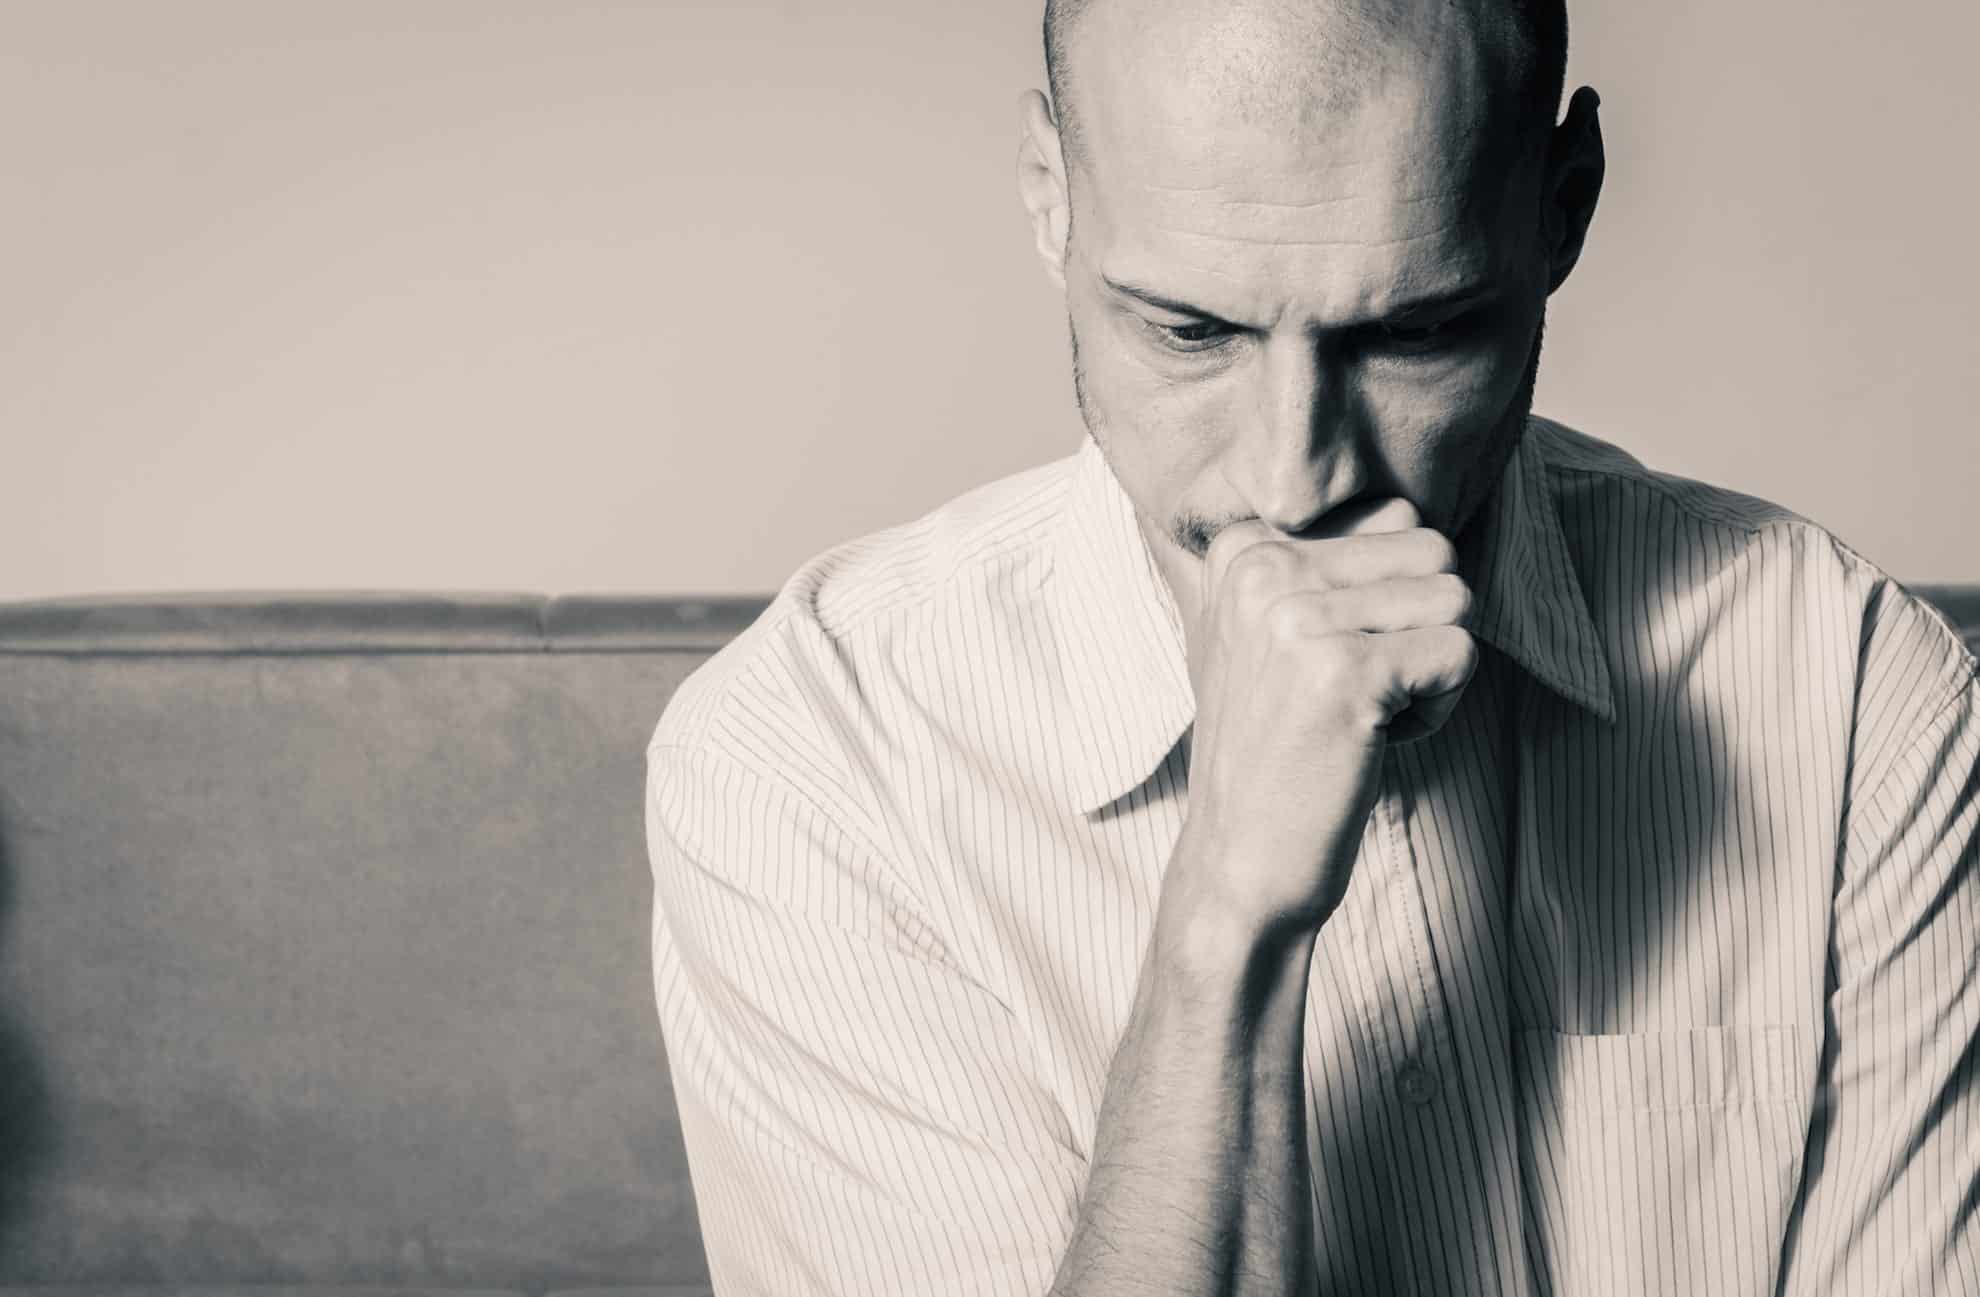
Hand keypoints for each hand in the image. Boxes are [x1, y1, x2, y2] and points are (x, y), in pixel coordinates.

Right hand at [1170, 497, 1477, 941]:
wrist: (1239, 863)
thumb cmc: (1273, 753)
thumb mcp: (1265, 638)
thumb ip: (1320, 566)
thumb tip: (1404, 509)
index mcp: (1241, 549)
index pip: (1390, 519)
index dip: (1389, 598)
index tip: (1329, 661)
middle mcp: (1261, 568)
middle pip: (1432, 550)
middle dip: (1422, 625)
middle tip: (1360, 691)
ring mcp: (1298, 616)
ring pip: (1455, 597)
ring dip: (1433, 668)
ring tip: (1366, 715)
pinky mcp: (1345, 672)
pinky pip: (1460, 652)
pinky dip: (1440, 707)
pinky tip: (1376, 741)